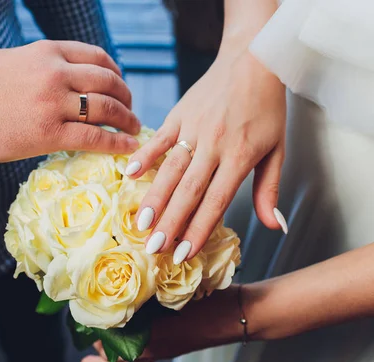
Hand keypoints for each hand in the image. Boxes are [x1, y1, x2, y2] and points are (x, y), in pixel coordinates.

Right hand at [0, 40, 140, 162]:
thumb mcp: (11, 59)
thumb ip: (41, 60)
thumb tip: (63, 69)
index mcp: (47, 52)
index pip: (96, 57)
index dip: (116, 72)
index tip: (121, 84)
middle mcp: (56, 74)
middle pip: (107, 82)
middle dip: (126, 96)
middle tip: (131, 109)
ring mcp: (55, 104)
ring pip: (106, 109)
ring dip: (127, 119)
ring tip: (133, 128)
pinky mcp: (50, 134)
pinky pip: (94, 137)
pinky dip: (116, 143)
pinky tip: (127, 147)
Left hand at [78, 287, 241, 361]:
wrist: (239, 314)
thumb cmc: (210, 299)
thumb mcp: (175, 290)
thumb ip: (149, 289)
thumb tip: (124, 282)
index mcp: (153, 334)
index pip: (115, 338)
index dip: (98, 332)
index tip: (83, 323)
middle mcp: (156, 347)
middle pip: (121, 356)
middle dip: (101, 357)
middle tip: (84, 361)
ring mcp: (166, 350)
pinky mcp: (174, 350)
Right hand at [127, 46, 285, 260]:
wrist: (252, 60)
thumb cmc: (266, 108)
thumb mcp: (277, 149)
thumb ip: (270, 189)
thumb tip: (274, 227)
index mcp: (241, 156)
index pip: (216, 201)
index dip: (198, 230)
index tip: (183, 255)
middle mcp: (215, 145)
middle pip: (189, 191)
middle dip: (171, 223)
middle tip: (154, 249)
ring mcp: (194, 128)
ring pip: (171, 169)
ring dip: (155, 198)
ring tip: (141, 224)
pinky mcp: (178, 114)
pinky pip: (159, 138)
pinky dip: (144, 156)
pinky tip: (130, 175)